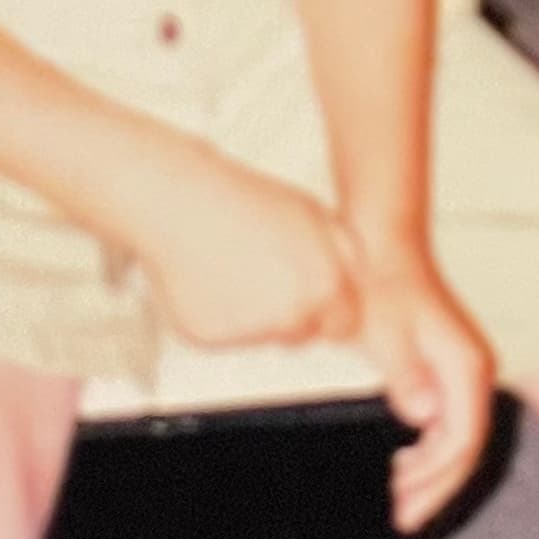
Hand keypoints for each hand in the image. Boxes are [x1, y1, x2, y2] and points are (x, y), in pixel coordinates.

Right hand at [131, 143, 361, 350]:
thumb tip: (359, 283)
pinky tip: (211, 276)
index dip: (329, 307)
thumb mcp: (311, 214)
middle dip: (293, 311)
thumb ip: (341, 255)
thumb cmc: (243, 200)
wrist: (179, 202)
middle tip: (265, 269)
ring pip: (263, 335)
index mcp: (324, 286)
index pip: (343, 325)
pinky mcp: (211, 339)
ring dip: (257, 314)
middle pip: (303, 334)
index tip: (312, 289)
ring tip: (234, 265)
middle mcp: (291, 317)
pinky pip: (226, 337)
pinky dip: (221, 315)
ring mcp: (248, 333)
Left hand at [338, 230, 493, 532]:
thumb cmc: (384, 284)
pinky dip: (429, 449)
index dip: (437, 483)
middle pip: (466, 448)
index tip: (407, 508)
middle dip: (436, 488)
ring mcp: (464, 370)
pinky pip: (450, 421)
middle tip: (402, 517)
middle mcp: (475, 371)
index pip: (463, 444)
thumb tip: (423, 418)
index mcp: (467, 367)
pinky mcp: (450, 368)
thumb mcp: (386, 332)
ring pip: (459, 438)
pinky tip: (405, 460)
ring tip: (400, 496)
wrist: (385, 246)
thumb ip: (406, 377)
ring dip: (431, 472)